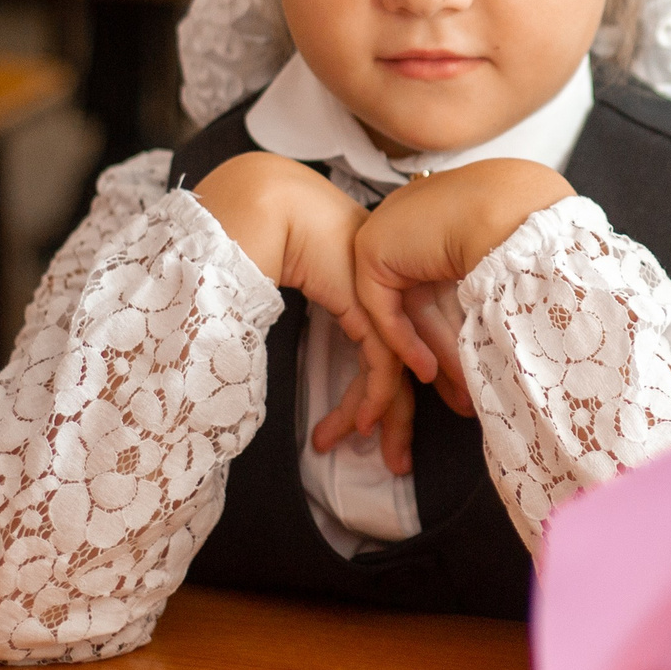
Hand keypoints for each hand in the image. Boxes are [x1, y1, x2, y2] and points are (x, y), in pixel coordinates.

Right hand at [193, 152, 411, 470]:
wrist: (269, 206)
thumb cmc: (270, 236)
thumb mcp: (298, 287)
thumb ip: (316, 320)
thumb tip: (293, 355)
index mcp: (368, 290)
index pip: (385, 349)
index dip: (380, 395)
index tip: (366, 432)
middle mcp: (383, 298)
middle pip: (401, 366)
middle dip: (398, 420)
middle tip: (397, 463)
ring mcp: (382, 302)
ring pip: (396, 372)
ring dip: (384, 419)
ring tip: (382, 457)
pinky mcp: (372, 308)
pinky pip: (382, 363)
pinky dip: (374, 397)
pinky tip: (364, 422)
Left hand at [351, 159, 575, 407]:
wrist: (516, 216)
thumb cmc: (532, 231)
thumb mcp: (514, 265)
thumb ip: (501, 289)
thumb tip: (524, 323)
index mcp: (454, 215)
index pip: (452, 280)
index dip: (468, 325)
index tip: (486, 360)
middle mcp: (422, 222)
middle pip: (431, 300)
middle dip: (451, 349)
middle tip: (468, 389)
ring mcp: (393, 232)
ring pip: (411, 311)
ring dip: (434, 356)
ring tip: (457, 396)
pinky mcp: (373, 252)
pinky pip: (384, 310)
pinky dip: (406, 344)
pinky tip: (429, 371)